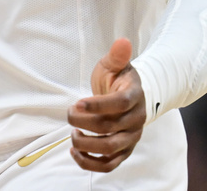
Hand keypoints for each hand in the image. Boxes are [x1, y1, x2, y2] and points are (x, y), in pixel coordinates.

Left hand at [67, 37, 146, 172]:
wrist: (130, 98)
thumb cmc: (118, 79)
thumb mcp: (115, 65)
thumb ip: (117, 56)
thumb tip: (122, 41)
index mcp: (134, 96)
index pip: (119, 103)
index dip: (97, 105)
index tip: (77, 103)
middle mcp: (136, 120)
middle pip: (109, 127)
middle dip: (83, 122)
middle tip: (69, 113)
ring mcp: (131, 138)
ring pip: (109, 149)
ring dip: (85, 143)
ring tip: (73, 133)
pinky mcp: (124, 152)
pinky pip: (108, 165)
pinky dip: (89, 163)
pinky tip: (75, 151)